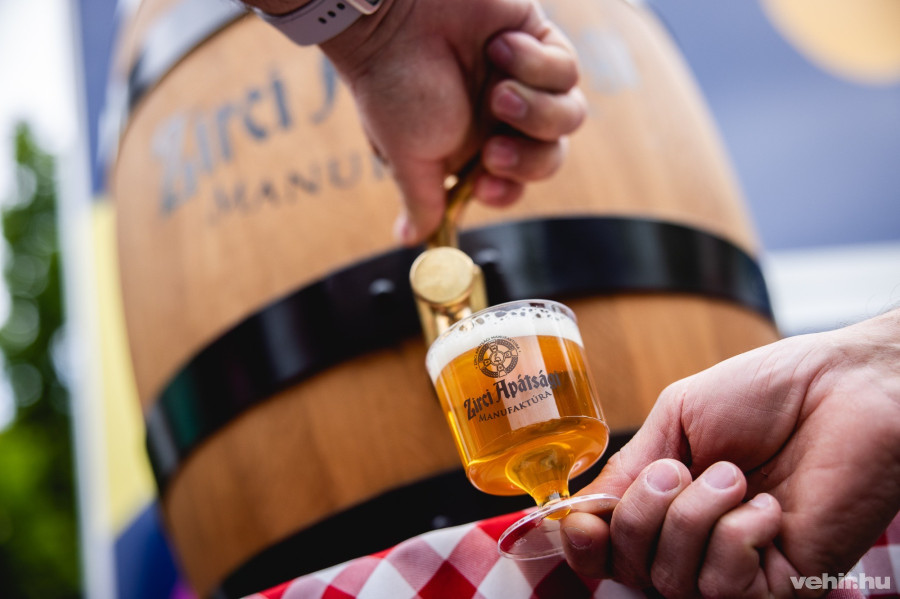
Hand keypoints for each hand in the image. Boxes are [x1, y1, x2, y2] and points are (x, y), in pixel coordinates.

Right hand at [318, 0, 585, 243]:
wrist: (392, 14)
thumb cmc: (392, 85)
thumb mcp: (405, 157)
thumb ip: (421, 202)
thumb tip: (411, 241)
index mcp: (470, 148)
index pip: (512, 185)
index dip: (508, 190)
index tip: (484, 183)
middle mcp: (500, 118)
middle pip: (548, 158)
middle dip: (527, 160)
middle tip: (495, 148)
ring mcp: (523, 79)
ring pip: (568, 118)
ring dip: (535, 111)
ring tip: (499, 92)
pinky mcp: (539, 41)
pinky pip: (566, 70)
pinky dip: (535, 63)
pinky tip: (499, 46)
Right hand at [562, 309, 899, 596]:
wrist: (842, 387)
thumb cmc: (765, 392)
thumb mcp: (676, 418)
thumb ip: (629, 467)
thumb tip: (580, 512)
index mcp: (667, 503)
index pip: (609, 549)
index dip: (584, 545)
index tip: (583, 522)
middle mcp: (697, 542)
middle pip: (630, 567)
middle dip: (644, 511)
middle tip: (682, 467)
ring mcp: (739, 566)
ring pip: (674, 580)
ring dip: (695, 515)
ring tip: (737, 476)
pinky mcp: (784, 585)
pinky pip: (725, 588)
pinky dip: (737, 536)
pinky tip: (767, 506)